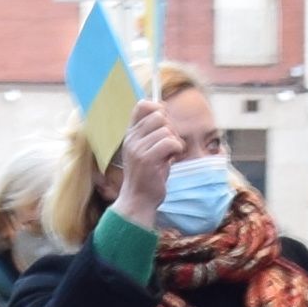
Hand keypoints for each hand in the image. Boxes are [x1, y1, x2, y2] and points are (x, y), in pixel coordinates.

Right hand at [111, 99, 199, 230]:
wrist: (138, 201)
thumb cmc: (147, 176)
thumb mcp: (146, 150)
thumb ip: (152, 132)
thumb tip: (164, 109)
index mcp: (131, 134)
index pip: (142, 106)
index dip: (158, 107)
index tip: (165, 121)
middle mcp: (132, 139)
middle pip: (159, 116)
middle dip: (170, 128)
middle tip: (169, 144)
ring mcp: (138, 149)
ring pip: (166, 130)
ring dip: (175, 142)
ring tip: (169, 155)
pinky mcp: (147, 159)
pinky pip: (170, 142)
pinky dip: (177, 149)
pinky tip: (172, 159)